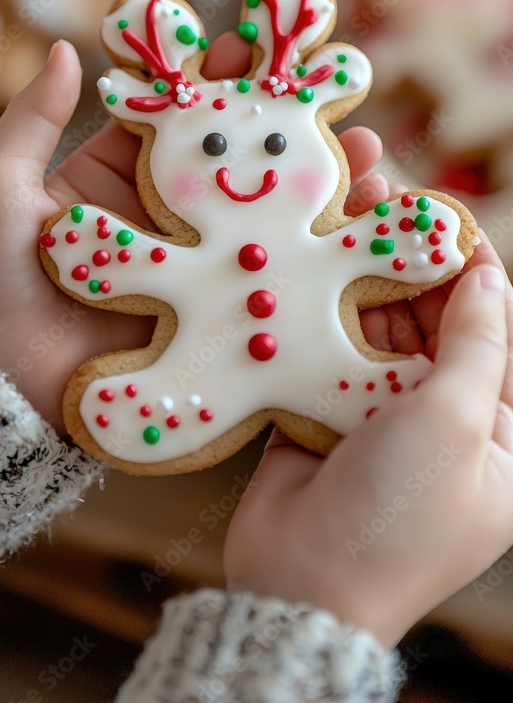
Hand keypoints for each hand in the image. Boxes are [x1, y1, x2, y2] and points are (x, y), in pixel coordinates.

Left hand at [0, 37, 386, 434]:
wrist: (14, 387)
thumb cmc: (0, 288)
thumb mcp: (2, 199)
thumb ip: (31, 127)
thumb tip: (63, 52)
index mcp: (130, 176)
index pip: (186, 117)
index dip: (221, 82)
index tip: (258, 51)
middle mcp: (177, 217)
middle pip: (246, 160)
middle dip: (293, 127)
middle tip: (337, 101)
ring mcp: (207, 265)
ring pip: (276, 215)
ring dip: (325, 186)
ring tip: (371, 159)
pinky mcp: (225, 312)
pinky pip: (280, 279)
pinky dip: (323, 258)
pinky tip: (360, 235)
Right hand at [224, 228, 512, 647]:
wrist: (299, 585)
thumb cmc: (399, 516)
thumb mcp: (456, 422)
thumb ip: (474, 344)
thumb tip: (488, 277)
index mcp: (494, 437)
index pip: (494, 339)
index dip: (475, 276)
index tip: (449, 220)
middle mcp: (441, 423)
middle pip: (434, 328)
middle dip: (413, 268)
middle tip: (387, 207)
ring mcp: (381, 419)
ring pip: (380, 335)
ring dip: (367, 282)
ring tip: (349, 222)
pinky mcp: (327, 415)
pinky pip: (332, 354)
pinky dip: (325, 316)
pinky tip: (313, 270)